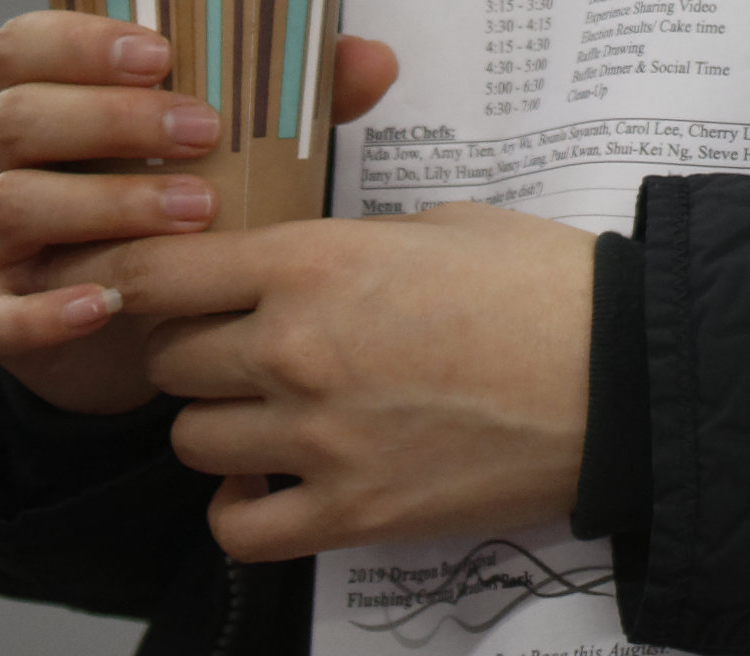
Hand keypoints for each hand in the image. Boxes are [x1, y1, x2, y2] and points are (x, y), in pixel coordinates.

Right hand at [0, 10, 400, 415]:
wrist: (139, 315)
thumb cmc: (179, 192)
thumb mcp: (227, 139)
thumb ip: (291, 93)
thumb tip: (373, 59)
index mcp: (42, 92)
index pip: (24, 45)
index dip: (80, 40)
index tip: (163, 51)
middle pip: (17, 118)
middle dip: (110, 119)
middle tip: (204, 130)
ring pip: (11, 205)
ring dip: (103, 204)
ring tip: (195, 210)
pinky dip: (44, 312)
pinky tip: (104, 303)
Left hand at [117, 202, 599, 557]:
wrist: (619, 377)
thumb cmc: (542, 286)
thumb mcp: (438, 223)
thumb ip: (345, 243)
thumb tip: (298, 262)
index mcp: (315, 262)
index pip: (157, 274)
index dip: (131, 277)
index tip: (138, 285)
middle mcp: (295, 350)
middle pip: (168, 360)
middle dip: (194, 350)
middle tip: (240, 346)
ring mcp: (316, 439)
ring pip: (192, 440)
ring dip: (220, 425)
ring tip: (270, 413)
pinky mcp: (349, 513)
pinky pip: (236, 527)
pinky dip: (242, 508)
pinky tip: (274, 482)